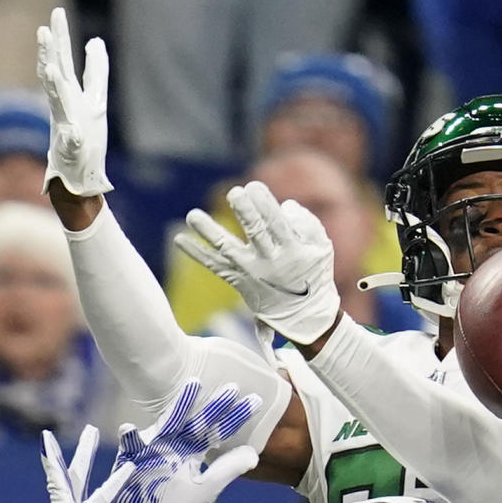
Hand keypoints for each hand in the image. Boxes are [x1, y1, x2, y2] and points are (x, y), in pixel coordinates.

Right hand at [36, 6, 112, 197]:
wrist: (78, 174)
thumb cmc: (86, 138)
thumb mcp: (96, 99)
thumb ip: (96, 71)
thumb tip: (95, 40)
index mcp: (72, 94)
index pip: (68, 62)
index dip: (65, 40)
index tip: (59, 14)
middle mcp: (66, 106)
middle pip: (58, 74)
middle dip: (53, 52)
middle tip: (46, 28)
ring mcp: (66, 126)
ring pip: (57, 102)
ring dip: (53, 85)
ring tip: (49, 67)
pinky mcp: (70, 148)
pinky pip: (71, 140)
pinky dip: (72, 135)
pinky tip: (73, 131)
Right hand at [84, 381, 260, 502]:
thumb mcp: (205, 489)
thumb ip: (227, 470)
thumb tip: (255, 454)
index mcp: (194, 450)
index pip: (219, 431)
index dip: (235, 417)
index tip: (256, 400)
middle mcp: (177, 442)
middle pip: (198, 420)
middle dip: (215, 405)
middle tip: (233, 387)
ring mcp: (155, 445)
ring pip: (169, 421)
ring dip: (180, 405)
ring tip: (193, 385)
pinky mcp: (132, 455)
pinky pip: (132, 444)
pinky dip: (130, 437)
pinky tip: (130, 428)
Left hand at [175, 181, 340, 345]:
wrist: (304, 316)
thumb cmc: (314, 273)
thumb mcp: (321, 247)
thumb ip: (307, 223)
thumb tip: (284, 206)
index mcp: (292, 251)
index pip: (277, 223)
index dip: (265, 203)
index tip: (253, 187)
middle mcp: (270, 262)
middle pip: (254, 232)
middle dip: (244, 211)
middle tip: (234, 193)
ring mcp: (251, 273)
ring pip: (227, 249)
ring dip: (209, 232)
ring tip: (192, 216)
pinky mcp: (238, 281)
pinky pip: (214, 266)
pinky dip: (197, 253)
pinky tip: (180, 239)